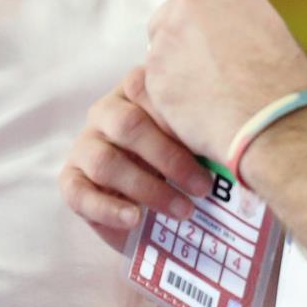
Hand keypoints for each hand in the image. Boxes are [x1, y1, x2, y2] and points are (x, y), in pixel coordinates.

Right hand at [59, 67, 211, 250]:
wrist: (153, 212)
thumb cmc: (181, 166)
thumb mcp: (195, 144)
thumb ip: (203, 132)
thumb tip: (236, 144)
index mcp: (136, 92)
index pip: (148, 87)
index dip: (176, 114)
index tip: (209, 137)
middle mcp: (106, 113)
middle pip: (128, 125)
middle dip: (169, 157)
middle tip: (204, 186)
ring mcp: (85, 146)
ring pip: (106, 162)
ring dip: (148, 188)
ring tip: (182, 210)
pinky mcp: (70, 181)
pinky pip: (80, 194)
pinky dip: (110, 209)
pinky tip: (136, 218)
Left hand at [140, 0, 306, 162]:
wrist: (273, 122)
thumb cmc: (284, 81)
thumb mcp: (271, 29)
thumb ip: (239, 19)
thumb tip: (226, 28)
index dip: (207, 21)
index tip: (216, 38)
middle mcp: (189, 1)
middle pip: (172, 15)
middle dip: (184, 40)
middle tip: (209, 67)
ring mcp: (166, 37)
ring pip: (161, 49)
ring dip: (176, 67)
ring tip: (209, 92)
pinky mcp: (152, 74)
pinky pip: (155, 82)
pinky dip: (171, 95)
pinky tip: (199, 109)